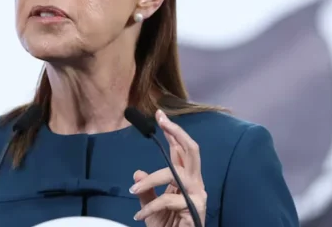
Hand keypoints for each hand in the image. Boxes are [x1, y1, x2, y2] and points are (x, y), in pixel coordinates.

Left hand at [129, 110, 206, 226]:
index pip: (181, 151)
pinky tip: (140, 216)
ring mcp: (197, 195)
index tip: (160, 115)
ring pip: (176, 173)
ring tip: (133, 189)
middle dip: (177, 133)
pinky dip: (151, 206)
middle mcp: (195, 184)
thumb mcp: (150, 207)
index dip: (172, 132)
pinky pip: (168, 200)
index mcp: (185, 180)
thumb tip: (137, 171)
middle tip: (162, 121)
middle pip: (192, 151)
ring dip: (151, 179)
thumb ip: (146, 190)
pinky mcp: (195, 208)